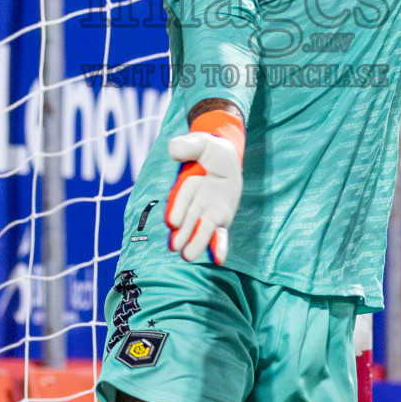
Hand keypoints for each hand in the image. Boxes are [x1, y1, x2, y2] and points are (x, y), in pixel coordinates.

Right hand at [165, 129, 241, 263]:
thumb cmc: (210, 151)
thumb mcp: (202, 142)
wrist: (227, 160)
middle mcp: (196, 202)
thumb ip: (188, 145)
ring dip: (197, 242)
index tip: (173, 222)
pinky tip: (219, 258)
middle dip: (184, 231)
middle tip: (175, 246)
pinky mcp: (221, 219)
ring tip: (188, 256)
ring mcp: (209, 212)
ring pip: (203, 229)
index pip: (183, 196)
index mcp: (187, 185)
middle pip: (191, 217)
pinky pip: (220, 234)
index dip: (179, 208)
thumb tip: (174, 151)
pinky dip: (219, 246)